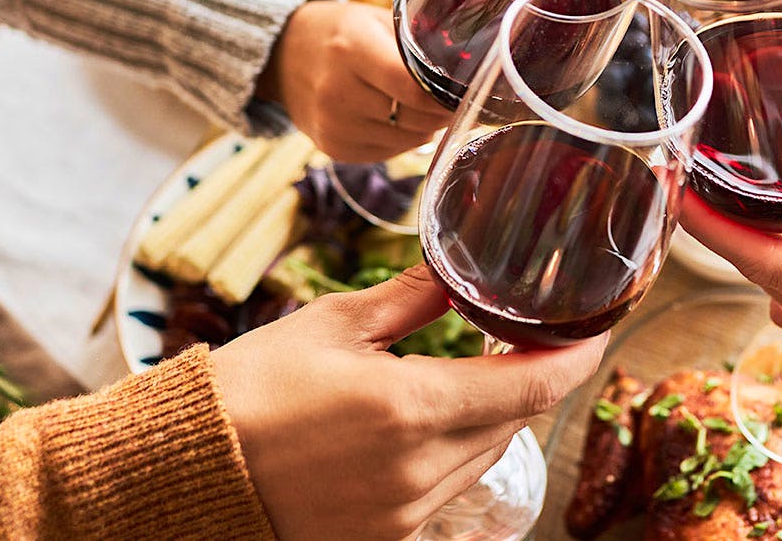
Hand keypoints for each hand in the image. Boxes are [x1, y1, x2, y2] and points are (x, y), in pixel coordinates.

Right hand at [212, 266, 607, 538]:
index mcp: (411, 408)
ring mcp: (402, 514)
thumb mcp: (335, 325)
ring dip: (489, 417)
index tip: (596, 330)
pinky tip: (424, 424)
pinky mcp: (384, 538)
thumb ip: (412, 299)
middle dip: (526, 378)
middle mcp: (417, 471)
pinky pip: (445, 491)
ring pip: (483, 457)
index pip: (532, 388)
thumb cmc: (251, 389)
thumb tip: (458, 267)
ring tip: (468, 374)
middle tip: (522, 336)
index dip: (577, 358)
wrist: (185, 472)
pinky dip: (451, 453)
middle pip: (513, 422)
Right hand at [258, 0, 448, 162]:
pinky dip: (401, 139)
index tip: (463, 91)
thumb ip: (416, 43)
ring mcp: (332, 125)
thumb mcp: (375, 20)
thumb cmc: (340, 32)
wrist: (282, 54)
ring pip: (406, 141)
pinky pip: (387, 153)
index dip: (445, 97)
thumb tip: (465, 69)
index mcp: (351, 50)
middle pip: (414, 119)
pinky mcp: (332, 148)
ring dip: (423, 127)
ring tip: (419, 106)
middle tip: (448, 99)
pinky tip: (394, 118)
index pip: (414, 90)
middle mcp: (337, 92)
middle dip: (439, 113)